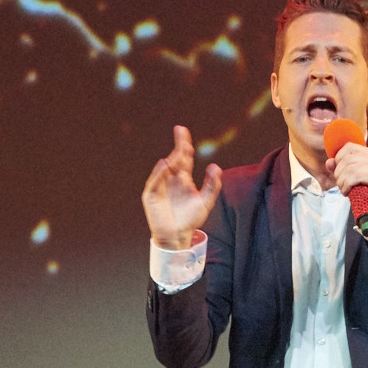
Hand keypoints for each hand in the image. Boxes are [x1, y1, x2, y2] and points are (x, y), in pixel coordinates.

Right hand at [143, 126, 221, 247]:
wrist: (178, 236)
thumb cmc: (191, 219)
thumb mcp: (206, 202)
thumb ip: (212, 185)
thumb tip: (216, 166)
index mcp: (183, 178)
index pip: (184, 157)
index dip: (183, 144)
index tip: (183, 130)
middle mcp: (171, 179)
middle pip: (174, 159)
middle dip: (178, 147)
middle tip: (181, 132)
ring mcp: (160, 186)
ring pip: (165, 169)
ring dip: (172, 159)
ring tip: (180, 150)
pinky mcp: (151, 196)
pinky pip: (154, 182)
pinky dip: (158, 174)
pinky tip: (164, 165)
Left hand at [329, 139, 367, 196]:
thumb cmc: (362, 191)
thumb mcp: (347, 177)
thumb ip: (338, 167)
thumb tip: (329, 162)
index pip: (349, 147)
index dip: (338, 159)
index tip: (339, 172)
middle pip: (347, 159)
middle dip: (338, 173)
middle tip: (341, 184)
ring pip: (350, 169)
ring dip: (342, 182)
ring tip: (344, 189)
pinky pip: (355, 177)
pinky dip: (347, 186)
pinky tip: (347, 192)